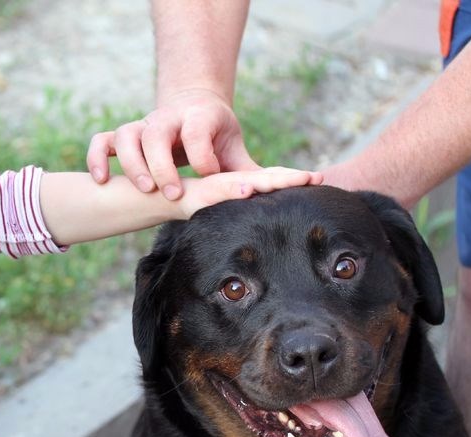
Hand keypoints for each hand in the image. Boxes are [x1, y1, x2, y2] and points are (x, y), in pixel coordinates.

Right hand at [87, 89, 259, 199]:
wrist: (188, 106)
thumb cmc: (214, 134)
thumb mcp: (233, 147)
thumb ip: (252, 168)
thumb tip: (296, 186)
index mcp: (198, 118)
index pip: (196, 130)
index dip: (201, 153)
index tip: (208, 175)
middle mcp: (167, 119)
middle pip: (156, 133)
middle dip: (162, 164)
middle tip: (172, 193)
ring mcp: (141, 125)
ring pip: (125, 136)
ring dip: (131, 163)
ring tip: (145, 190)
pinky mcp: (121, 136)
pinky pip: (101, 141)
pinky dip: (97, 158)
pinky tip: (101, 181)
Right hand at [178, 167, 323, 218]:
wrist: (151, 193)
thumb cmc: (185, 200)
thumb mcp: (217, 203)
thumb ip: (235, 203)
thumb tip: (257, 225)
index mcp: (237, 185)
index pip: (269, 180)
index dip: (292, 179)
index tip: (319, 179)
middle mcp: (229, 182)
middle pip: (264, 177)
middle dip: (290, 178)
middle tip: (317, 177)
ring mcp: (214, 186)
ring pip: (245, 180)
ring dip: (269, 180)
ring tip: (294, 180)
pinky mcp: (197, 193)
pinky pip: (216, 189)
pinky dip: (233, 187)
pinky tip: (247, 189)